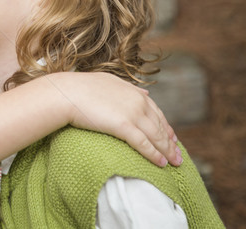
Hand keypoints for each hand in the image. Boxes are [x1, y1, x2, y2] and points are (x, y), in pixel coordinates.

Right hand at [53, 72, 181, 166]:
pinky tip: (161, 163)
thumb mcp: (108, 81)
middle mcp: (138, 101)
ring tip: (174, 163)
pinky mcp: (123, 126)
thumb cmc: (81, 87)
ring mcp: (132, 114)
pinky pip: (144, 144)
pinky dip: (154, 154)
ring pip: (156, 136)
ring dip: (167, 151)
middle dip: (171, 142)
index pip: (156, 112)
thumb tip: (145, 92)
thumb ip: (128, 88)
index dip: (165, 126)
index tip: (172, 138)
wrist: (67, 93)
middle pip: (160, 125)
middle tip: (178, 156)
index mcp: (134, 92)